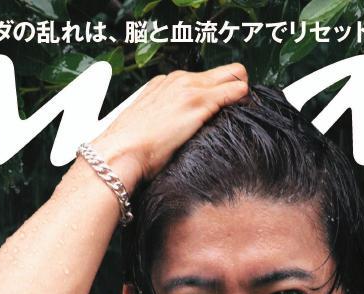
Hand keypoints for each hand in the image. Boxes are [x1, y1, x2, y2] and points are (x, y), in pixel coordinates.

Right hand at [90, 63, 248, 192]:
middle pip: (224, 72)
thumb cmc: (131, 149)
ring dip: (242, 95)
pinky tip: (242, 114)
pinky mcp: (198, 103)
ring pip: (234, 76)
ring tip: (241, 117)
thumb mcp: (147, 127)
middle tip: (238, 113)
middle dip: (236, 89)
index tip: (222, 112)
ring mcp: (189, 89)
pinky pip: (234, 91)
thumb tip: (176, 135)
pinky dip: (243, 100)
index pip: (203, 79)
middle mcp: (178, 79)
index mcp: (165, 84)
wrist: (121, 152)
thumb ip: (165, 122)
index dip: (218, 94)